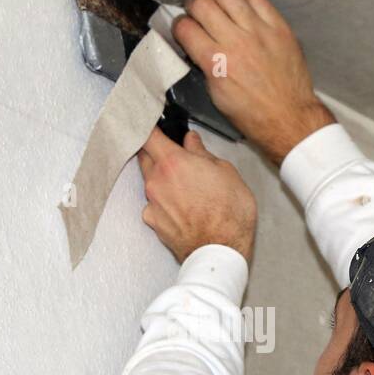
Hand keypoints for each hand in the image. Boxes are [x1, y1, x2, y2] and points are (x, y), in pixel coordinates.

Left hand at [138, 128, 256, 262]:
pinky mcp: (153, 222)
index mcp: (173, 162)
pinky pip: (152, 204)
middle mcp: (156, 181)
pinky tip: (181, 208)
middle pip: (144, 156)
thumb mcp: (226, 173)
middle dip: (155, 151)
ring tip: (185, 186)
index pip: (148, 135)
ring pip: (149, 181)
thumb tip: (192, 142)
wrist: (221, 251)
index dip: (147, 125)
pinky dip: (162, 202)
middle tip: (173, 154)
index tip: (152, 123)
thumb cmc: (229, 214)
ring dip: (161, 178)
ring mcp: (152, 203)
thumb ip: (203, 154)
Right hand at [172, 0, 335, 165]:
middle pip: (202, 4)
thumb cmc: (251, 113)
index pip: (185, 28)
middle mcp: (236, 42)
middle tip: (197, 13)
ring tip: (219, 7)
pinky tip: (242, 9)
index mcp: (216, 62)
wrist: (288, 117)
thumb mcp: (216, 95)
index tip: (182, 28)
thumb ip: (204, 64)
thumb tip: (195, 44)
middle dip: (193, 6)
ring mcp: (259, 31)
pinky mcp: (279, 27)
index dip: (178, 26)